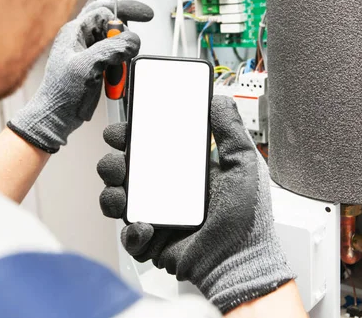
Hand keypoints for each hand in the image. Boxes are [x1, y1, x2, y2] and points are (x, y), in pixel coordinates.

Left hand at [8, 0, 153, 152]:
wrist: (57, 116)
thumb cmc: (61, 93)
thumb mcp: (87, 66)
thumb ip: (111, 49)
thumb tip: (131, 40)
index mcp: (74, 32)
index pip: (103, 11)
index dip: (123, 14)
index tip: (142, 18)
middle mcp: (81, 39)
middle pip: (110, 23)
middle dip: (124, 32)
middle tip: (139, 27)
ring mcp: (88, 53)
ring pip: (114, 42)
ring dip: (121, 54)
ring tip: (116, 71)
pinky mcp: (94, 66)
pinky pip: (113, 58)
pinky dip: (119, 66)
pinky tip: (113, 80)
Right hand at [97, 96, 294, 312]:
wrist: (243, 262)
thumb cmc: (248, 218)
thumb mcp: (243, 165)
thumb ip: (230, 130)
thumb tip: (217, 100)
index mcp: (182, 171)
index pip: (148, 148)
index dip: (130, 138)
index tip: (122, 132)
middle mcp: (165, 192)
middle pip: (124, 171)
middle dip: (113, 164)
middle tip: (120, 163)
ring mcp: (156, 217)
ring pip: (118, 200)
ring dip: (112, 194)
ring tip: (122, 194)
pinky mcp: (152, 243)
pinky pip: (129, 236)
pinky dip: (132, 232)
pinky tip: (146, 228)